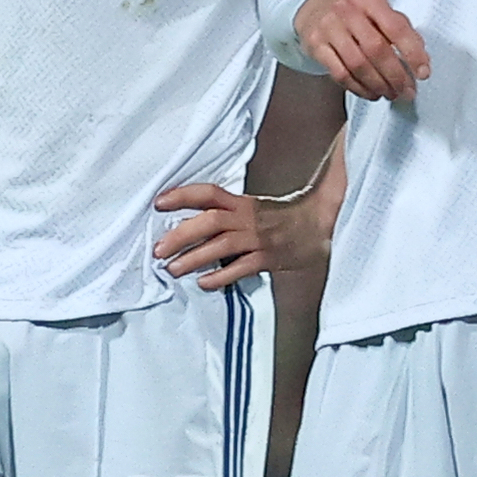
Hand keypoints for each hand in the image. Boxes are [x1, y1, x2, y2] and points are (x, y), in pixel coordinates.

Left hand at [152, 182, 330, 287]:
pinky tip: (204, 283)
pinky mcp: (268, 258)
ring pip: (222, 245)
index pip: (208, 193)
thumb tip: (188, 222)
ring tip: (173, 269)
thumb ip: (225, 212)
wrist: (318, 225)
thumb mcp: (252, 208)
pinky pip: (241, 268)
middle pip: (210, 221)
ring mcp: (258, 238)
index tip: (158, 203)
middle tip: (158, 249)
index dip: (182, 195)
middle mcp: (247, 218)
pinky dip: (221, 276)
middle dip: (180, 234)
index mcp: (241, 203)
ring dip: (194, 257)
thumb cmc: (280, 218)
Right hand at [297, 0, 430, 101]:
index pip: (395, 28)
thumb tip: (421, 63)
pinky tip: (371, 92)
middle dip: (395, 75)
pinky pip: (340, 74)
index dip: (412, 53)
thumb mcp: (379, 12)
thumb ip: (402, 31)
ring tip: (390, 93)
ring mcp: (328, 27)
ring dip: (378, 84)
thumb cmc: (357, 14)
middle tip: (406, 90)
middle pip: (376, 49)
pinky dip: (359, 88)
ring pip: (357, 65)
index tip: (423, 73)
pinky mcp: (316, 45)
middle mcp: (346, 9)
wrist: (316, 9)